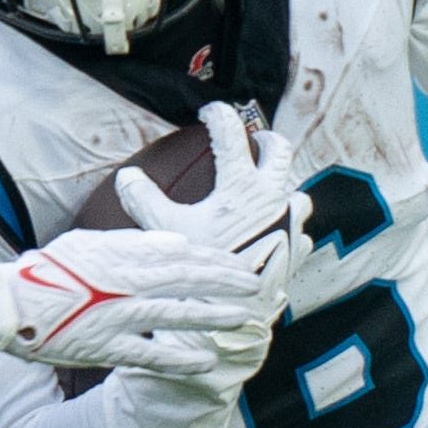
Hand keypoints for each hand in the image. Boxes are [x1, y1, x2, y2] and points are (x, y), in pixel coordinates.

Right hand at [0, 230, 266, 376]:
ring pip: (173, 315)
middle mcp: (121, 282)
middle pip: (184, 279)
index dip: (214, 258)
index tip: (243, 262)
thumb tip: (179, 240)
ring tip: (242, 319)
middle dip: (223, 282)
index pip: (178, 253)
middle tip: (257, 285)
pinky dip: (178, 359)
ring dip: (210, 317)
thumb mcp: (89, 244)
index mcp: (119, 255)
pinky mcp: (103, 347)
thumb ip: (133, 242)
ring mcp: (114, 316)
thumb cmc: (47, 271)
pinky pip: (148, 356)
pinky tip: (205, 363)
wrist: (4, 304)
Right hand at [113, 107, 308, 291]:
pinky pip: (299, 229)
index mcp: (241, 186)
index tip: (210, 114)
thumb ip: (144, 200)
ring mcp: (291, 223)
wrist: (235, 314)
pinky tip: (273, 233)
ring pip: (296, 191)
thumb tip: (128, 176)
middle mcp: (273, 198)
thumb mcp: (166, 231)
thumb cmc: (201, 273)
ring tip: (265, 192)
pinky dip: (287, 224)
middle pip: (280, 151)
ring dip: (281, 186)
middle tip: (253, 140)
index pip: (232, 133)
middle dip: (266, 140)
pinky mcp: (298, 249)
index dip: (220, 115)